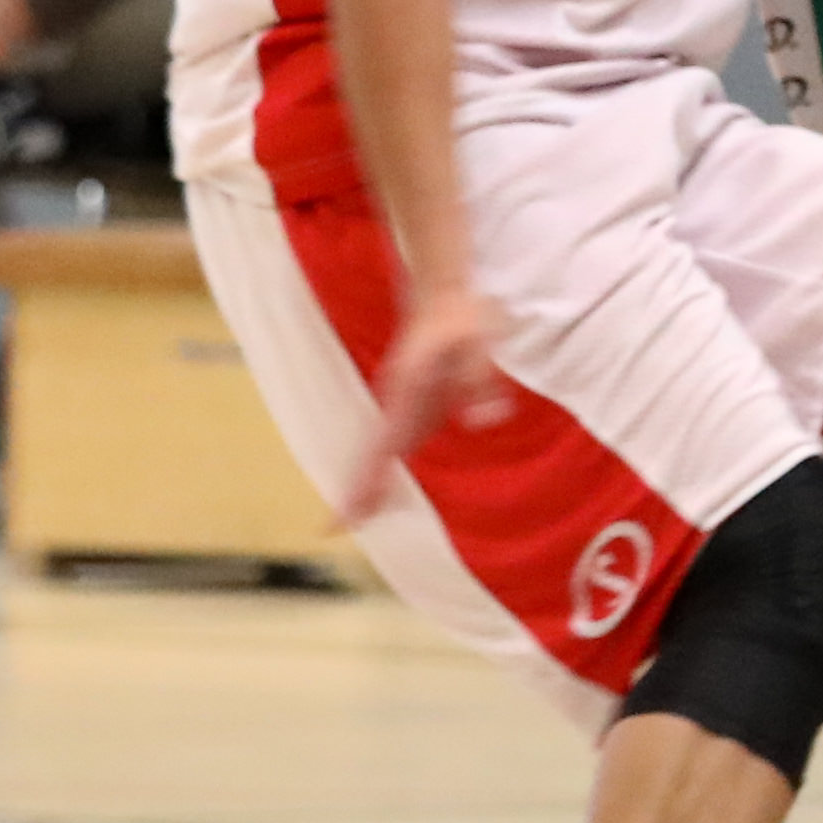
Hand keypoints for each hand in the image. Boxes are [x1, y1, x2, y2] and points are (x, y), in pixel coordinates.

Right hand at [347, 281, 513, 520]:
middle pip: (370, 453)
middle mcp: (395, 400)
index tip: (344, 508)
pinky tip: (383, 487)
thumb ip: (479, 380)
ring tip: (354, 517)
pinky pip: (394, 440)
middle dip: (355, 490)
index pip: (380, 445)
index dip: (362, 479)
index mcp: (405, 391)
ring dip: (367, 481)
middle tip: (335, 528)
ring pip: (378, 449)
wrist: (443, 293)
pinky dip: (383, 465)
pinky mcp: (412, 402)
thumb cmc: (461, 317)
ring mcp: (401, 402)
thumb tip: (487, 420)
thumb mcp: (477, 342)